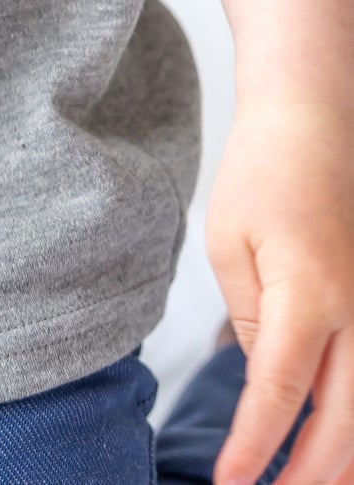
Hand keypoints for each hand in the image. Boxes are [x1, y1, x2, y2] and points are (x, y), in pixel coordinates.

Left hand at [207, 97, 353, 484]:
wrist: (315, 123)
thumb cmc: (264, 174)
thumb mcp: (230, 244)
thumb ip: (250, 320)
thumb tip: (267, 381)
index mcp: (309, 296)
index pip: (281, 394)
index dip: (256, 446)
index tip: (232, 484)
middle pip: (346, 424)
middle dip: (310, 476)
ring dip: (348, 462)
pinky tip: (346, 450)